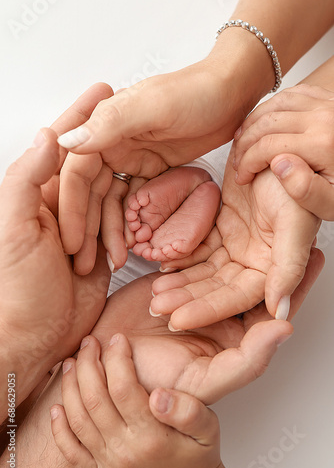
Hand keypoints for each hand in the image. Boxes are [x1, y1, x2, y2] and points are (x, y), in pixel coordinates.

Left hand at [0, 89, 111, 407]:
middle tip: (138, 115)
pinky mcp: (100, 250)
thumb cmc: (17, 287)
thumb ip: (27, 180)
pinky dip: (129, 224)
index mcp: (37, 195)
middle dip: (112, 138)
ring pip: (111, 195)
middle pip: (91, 163)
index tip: (104, 90)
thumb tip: (49, 137)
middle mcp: (61, 207)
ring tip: (150, 162)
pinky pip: (121, 227)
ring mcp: (83, 228)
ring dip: (125, 187)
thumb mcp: (14, 229)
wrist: (36, 338)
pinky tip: (141, 214)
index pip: (63, 147)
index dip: (81, 116)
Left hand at [51, 334, 232, 467]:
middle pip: (94, 399)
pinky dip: (59, 428)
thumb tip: (159, 394)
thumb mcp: (208, 431)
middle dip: (88, 364)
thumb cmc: (198, 457)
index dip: (117, 358)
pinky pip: (70, 451)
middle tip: (89, 342)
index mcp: (151, 437)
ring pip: (78, 420)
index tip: (118, 339)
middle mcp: (124, 451)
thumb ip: (188, 411)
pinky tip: (56, 407)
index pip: (123, 388)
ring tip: (70, 362)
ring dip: (70, 387)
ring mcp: (108, 464)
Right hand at [55, 58, 253, 273]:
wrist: (231, 93)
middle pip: (90, 193)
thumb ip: (110, 125)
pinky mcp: (151, 169)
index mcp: (103, 128)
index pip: (77, 174)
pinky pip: (135, 202)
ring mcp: (131, 159)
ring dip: (111, 230)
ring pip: (112, 202)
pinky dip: (132, 222)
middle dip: (88, 228)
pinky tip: (133, 242)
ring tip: (115, 260)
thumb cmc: (195, 92)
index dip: (72, 209)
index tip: (73, 242)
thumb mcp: (152, 106)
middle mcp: (111, 145)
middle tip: (87, 262)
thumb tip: (66, 143)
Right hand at [84, 246, 322, 405]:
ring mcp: (198, 302)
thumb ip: (249, 360)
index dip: (296, 285)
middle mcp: (220, 320)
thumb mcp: (205, 380)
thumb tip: (286, 328)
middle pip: (253, 283)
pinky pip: (196, 262)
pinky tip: (221, 227)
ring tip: (261, 219)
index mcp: (235, 343)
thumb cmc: (151, 382)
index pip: (274, 309)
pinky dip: (206, 245)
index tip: (315, 256)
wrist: (102, 365)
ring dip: (242, 245)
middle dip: (274, 257)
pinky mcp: (174, 286)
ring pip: (225, 269)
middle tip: (296, 229)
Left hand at [150, 153, 319, 327]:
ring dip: (180, 281)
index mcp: (273, 266)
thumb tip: (278, 310)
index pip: (236, 298)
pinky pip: (197, 246)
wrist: (277, 147)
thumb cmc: (292, 180)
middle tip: (157, 308)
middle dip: (186, 299)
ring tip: (155, 292)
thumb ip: (287, 268)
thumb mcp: (294, 222)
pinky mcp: (221, 227)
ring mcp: (235, 243)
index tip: (177, 320)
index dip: (207, 310)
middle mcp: (253, 259)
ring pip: (203, 269)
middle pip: (215, 287)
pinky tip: (162, 263)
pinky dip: (180, 255)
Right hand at [233, 84, 333, 218]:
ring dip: (254, 122)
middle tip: (238, 162)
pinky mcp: (329, 99)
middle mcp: (324, 118)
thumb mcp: (332, 205)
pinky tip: (265, 122)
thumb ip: (306, 190)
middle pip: (266, 123)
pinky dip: (273, 106)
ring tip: (243, 141)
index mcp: (322, 144)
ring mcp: (327, 104)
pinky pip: (293, 93)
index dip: (246, 163)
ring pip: (276, 104)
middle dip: (244, 143)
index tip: (241, 177)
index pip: (266, 147)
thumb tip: (278, 165)